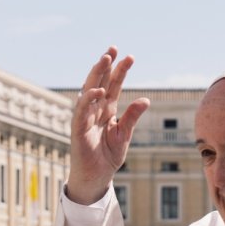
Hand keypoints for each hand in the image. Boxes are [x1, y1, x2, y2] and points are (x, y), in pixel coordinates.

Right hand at [65, 47, 149, 204]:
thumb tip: (146, 99)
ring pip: (89, 90)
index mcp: (107, 110)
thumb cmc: (108, 156)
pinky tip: (98, 90)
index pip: (114, 85)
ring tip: (105, 59)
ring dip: (96, 74)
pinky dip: (89, 99)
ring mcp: (85, 117)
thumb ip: (132, 117)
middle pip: (100, 81)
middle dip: (106, 65)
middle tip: (114, 48)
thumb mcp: (124, 134)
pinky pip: (82, 111)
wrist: (96, 177)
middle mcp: (95, 110)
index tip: (129, 57)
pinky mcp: (78, 128)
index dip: (120, 71)